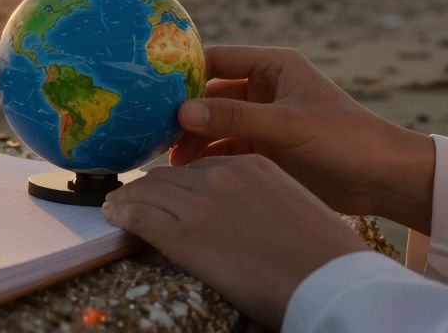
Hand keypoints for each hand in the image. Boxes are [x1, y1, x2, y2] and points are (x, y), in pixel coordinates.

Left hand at [103, 155, 368, 329]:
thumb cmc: (325, 254)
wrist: (333, 281)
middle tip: (129, 196)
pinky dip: (122, 215)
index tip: (164, 190)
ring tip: (115, 205)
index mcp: (252, 165)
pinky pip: (140, 218)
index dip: (176, 180)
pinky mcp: (184, 236)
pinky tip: (113, 217)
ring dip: (127, 200)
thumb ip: (259, 199)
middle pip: (168, 177)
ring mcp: (201, 204)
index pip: (199, 168)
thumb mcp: (292, 205)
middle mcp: (222, 176)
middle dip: (146, 187)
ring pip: (148, 193)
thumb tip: (240, 216)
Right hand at [170, 45, 434, 232]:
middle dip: (183, 114)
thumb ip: (234, 117)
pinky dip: (208, 160)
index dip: (183, 73)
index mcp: (272, 66)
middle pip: (208, 94)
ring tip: (170, 162)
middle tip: (154, 134)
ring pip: (214, 125)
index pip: (214, 60)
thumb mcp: (287, 125)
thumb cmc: (345, 139)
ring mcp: (262, 119)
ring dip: (193, 140)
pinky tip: (189, 174)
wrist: (385, 180)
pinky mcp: (264, 149)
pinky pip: (225, 149)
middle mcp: (263, 88)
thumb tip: (181, 112)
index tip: (150, 91)